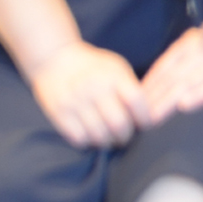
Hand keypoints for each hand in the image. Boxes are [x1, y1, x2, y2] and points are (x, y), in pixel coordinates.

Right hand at [28, 40, 149, 148]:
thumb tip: (147, 114)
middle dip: (126, 136)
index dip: (145, 118)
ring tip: (109, 138)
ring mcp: (75, 102)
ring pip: (99, 136)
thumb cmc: (92, 66)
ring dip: (108, 142)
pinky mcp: (59, 113)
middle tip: (125, 136)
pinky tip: (91, 136)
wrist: (54, 59)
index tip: (145, 125)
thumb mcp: (117, 68)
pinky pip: (79, 138)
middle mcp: (94, 89)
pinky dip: (89, 142)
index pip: (136, 102)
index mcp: (113, 76)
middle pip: (119, 124)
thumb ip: (131, 88)